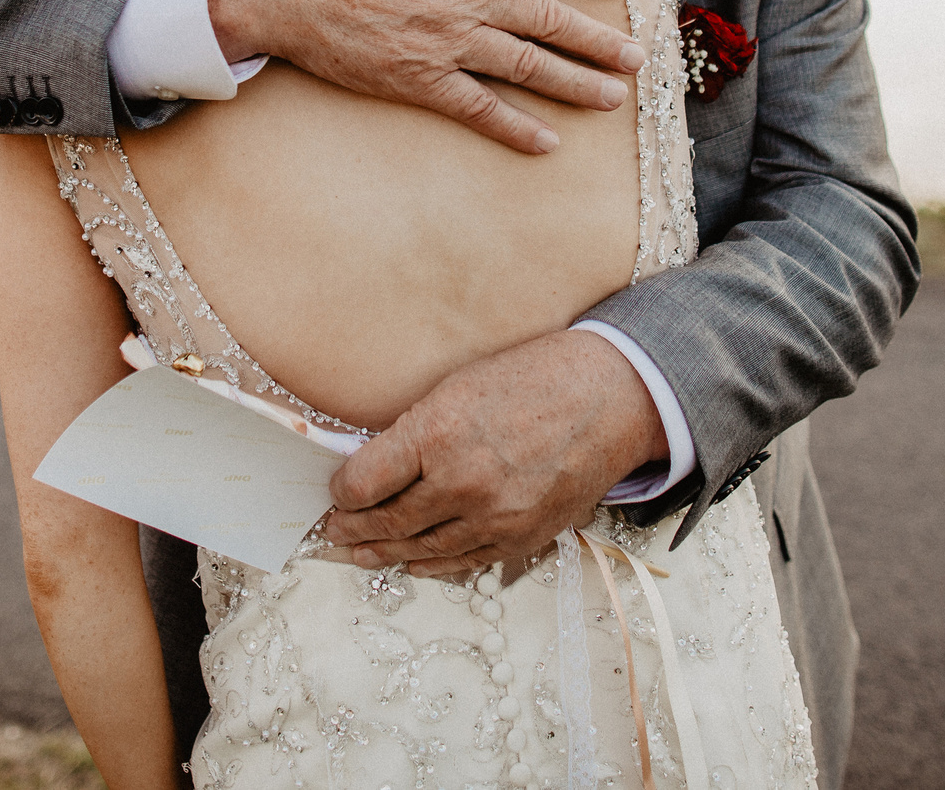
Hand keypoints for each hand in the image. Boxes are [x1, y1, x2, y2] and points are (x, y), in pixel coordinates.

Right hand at [208, 0, 644, 154]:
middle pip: (549, 20)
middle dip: (600, 40)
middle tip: (637, 57)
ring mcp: (446, 40)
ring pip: (527, 67)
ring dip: (575, 85)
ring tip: (612, 97)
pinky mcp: (418, 79)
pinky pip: (478, 109)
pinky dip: (515, 127)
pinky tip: (546, 141)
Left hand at [322, 330, 667, 576]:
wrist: (611, 396)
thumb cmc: (536, 377)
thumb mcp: (460, 386)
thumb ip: (416, 429)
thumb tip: (373, 462)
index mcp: (437, 433)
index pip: (363, 482)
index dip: (341, 491)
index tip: (336, 491)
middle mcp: (461, 481)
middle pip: (387, 520)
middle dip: (353, 529)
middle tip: (333, 533)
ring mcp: (494, 516)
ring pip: (422, 549)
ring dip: (385, 553)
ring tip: (362, 555)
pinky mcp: (522, 538)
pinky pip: (465, 563)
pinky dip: (433, 566)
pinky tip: (414, 564)